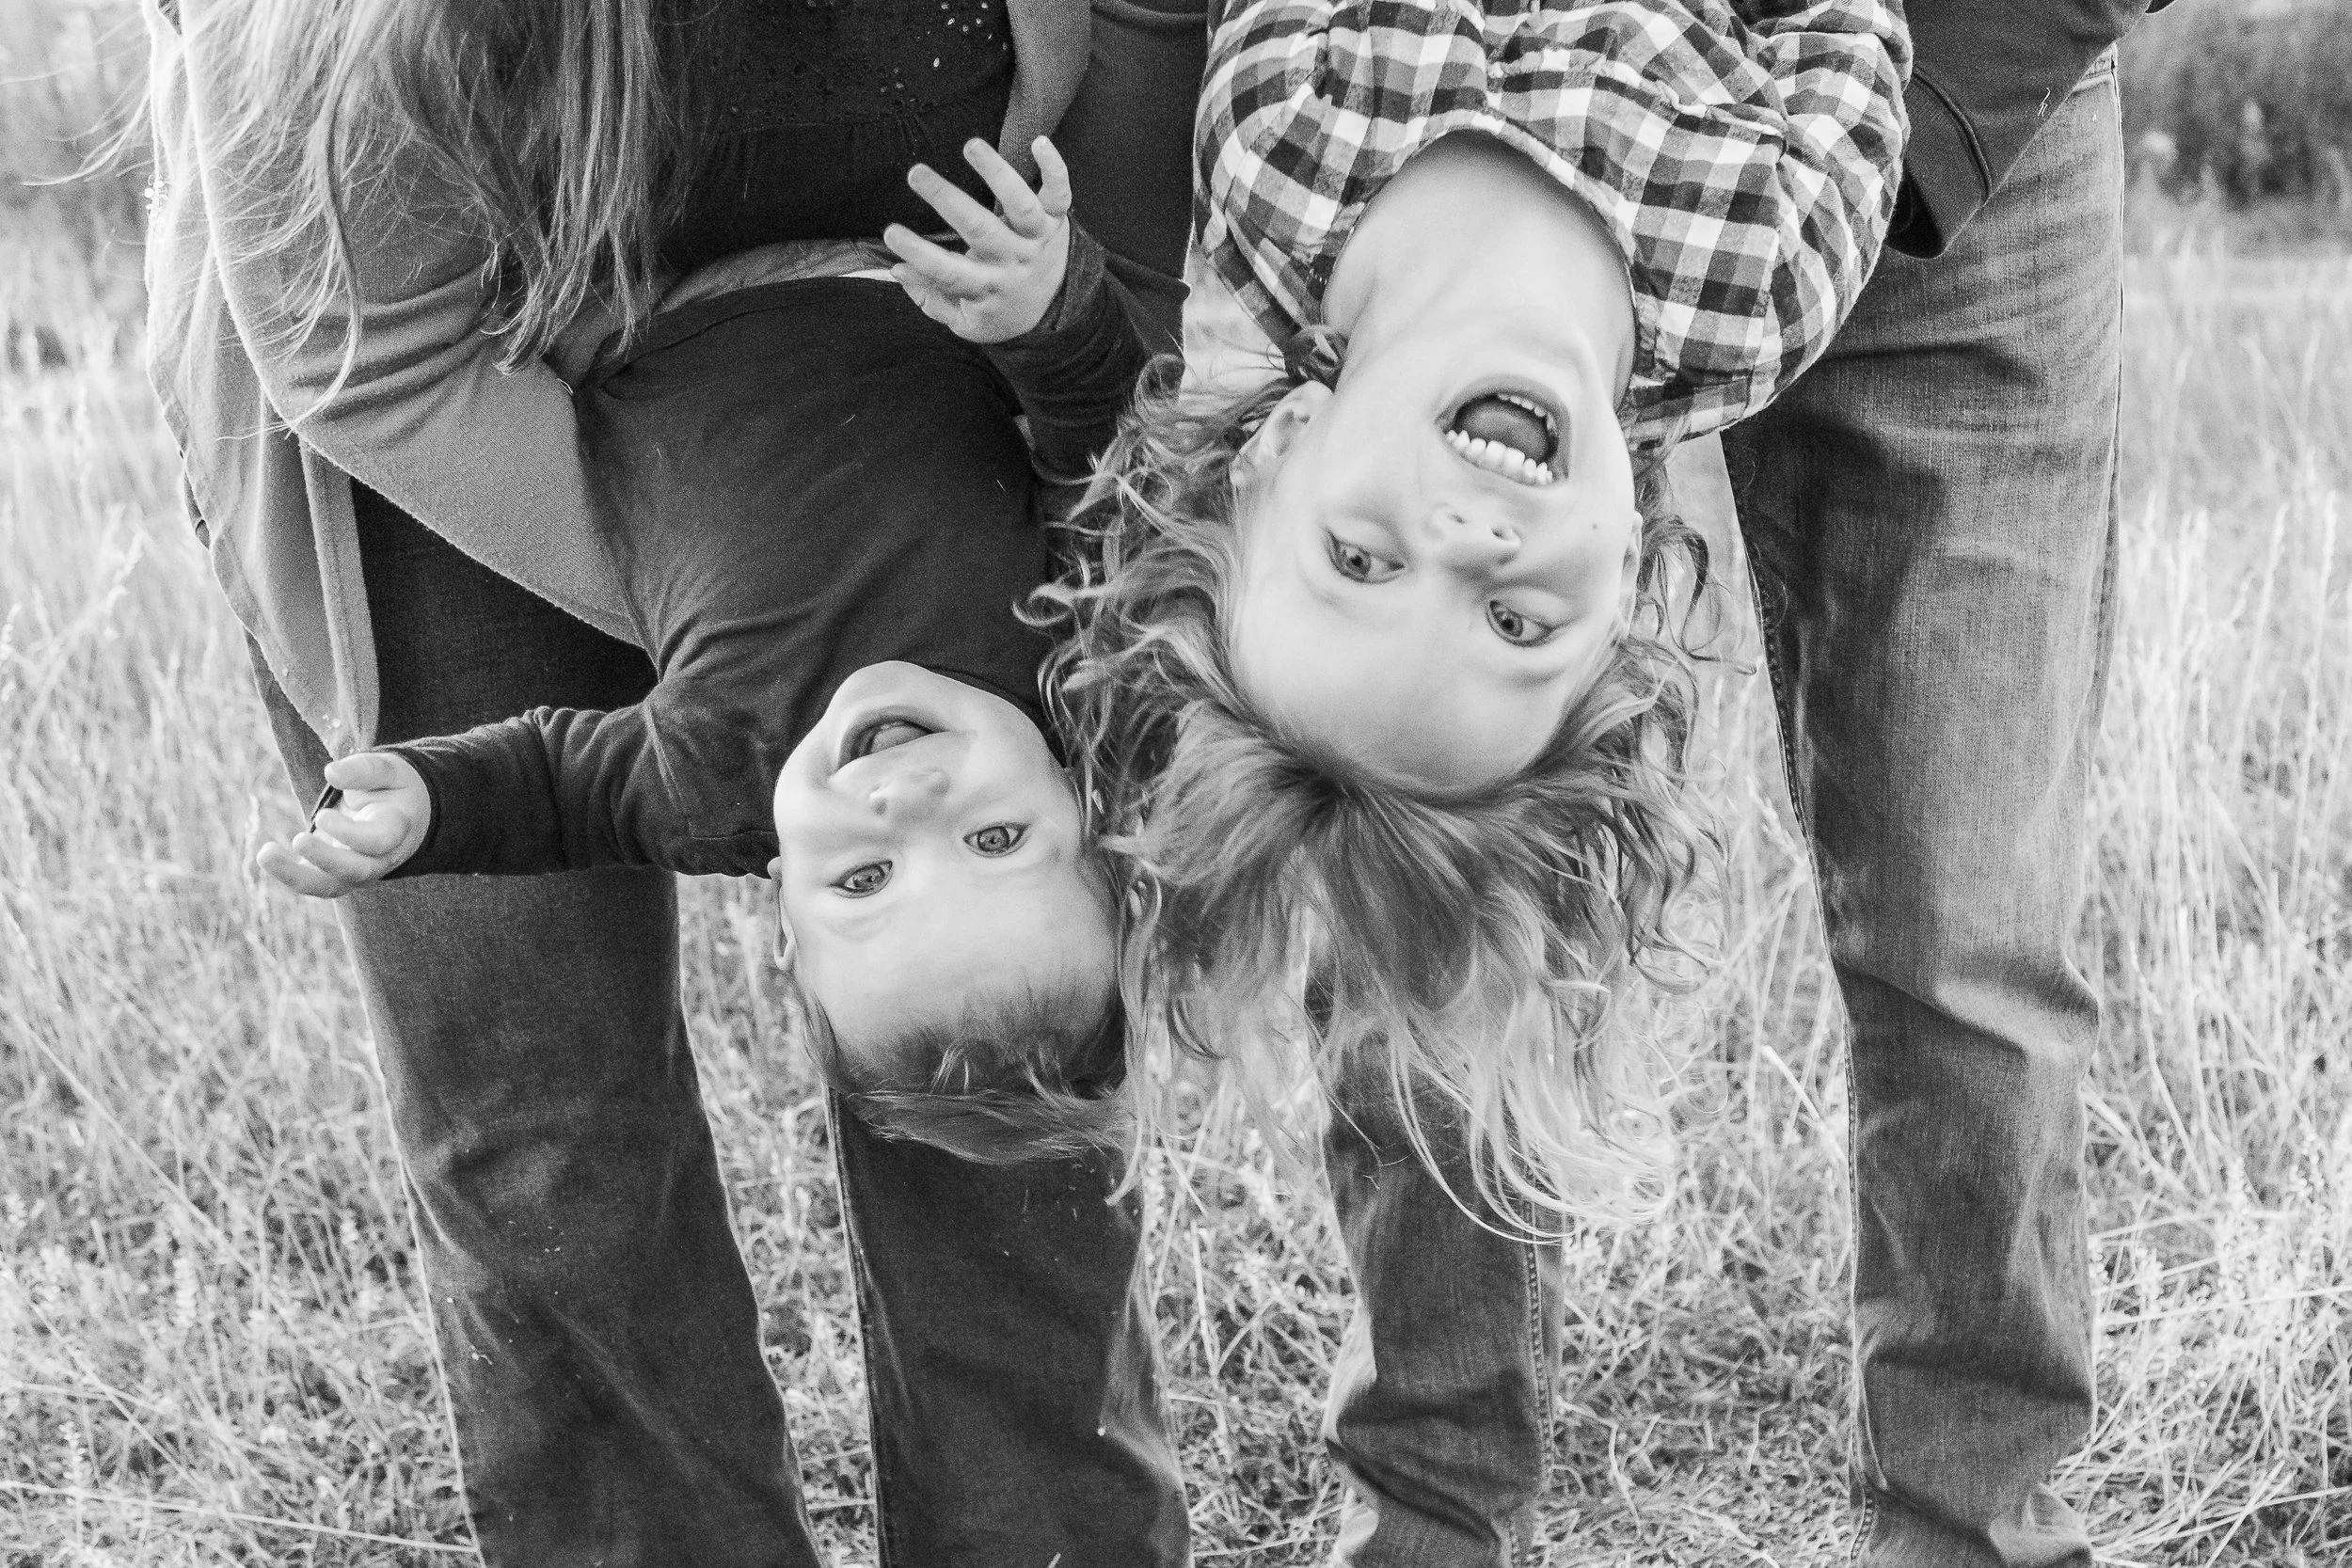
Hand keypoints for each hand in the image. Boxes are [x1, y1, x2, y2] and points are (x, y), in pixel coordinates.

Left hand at [257, 752, 431, 898]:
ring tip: (265, 854)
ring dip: (297, 876)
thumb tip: (332, 773)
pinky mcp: (337, 874)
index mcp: (396, 828)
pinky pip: (313, 883)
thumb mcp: (387, 769)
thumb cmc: (392, 787)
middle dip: (325, 860)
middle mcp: (381, 857)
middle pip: (356, 871)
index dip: (350, 834)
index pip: (378, 842)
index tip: (322, 815)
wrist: (403, 813)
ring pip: (331, 886)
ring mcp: (360, 870)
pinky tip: (267, 854)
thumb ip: (363, 769)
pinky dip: (288, 873)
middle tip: (298, 839)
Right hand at [884, 136, 1072, 343]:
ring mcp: (1037, 238)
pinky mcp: (1056, 219)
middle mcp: (1013, 260)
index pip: (950, 272)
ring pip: (1020, 204)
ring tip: (971, 146)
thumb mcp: (964, 320)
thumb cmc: (998, 309)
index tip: (890, 234)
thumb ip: (930, 299)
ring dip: (996, 172)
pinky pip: (1060, 192)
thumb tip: (897, 270)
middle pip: (981, 229)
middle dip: (947, 199)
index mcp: (988, 287)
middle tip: (916, 173)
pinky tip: (1039, 141)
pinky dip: (1053, 167)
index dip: (920, 255)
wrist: (1055, 312)